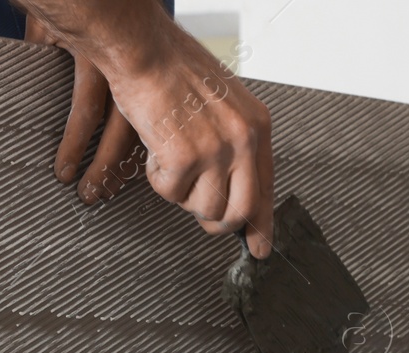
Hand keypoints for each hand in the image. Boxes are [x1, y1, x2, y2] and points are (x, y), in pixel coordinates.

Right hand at [17, 0, 274, 257]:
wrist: (142, 47)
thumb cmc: (171, 68)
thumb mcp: (220, 103)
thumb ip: (233, 141)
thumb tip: (235, 184)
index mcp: (256, 125)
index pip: (265, 187)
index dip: (260, 223)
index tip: (259, 249)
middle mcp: (243, 139)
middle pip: (237, 211)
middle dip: (215, 222)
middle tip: (200, 218)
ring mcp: (215, 149)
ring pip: (202, 208)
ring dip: (180, 193)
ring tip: (169, 160)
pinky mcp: (183, 156)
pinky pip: (169, 192)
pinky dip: (156, 176)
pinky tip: (154, 147)